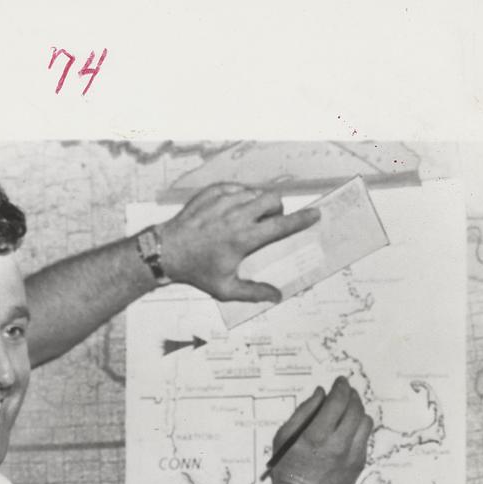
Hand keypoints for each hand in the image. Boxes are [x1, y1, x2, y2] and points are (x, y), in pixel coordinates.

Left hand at [157, 183, 320, 302]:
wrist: (166, 252)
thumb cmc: (197, 271)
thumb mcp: (225, 289)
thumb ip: (253, 292)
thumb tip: (276, 296)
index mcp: (244, 238)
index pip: (281, 225)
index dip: (302, 220)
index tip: (315, 214)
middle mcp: (236, 216)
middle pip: (272, 199)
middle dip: (277, 208)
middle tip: (268, 220)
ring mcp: (222, 201)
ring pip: (254, 191)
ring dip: (257, 202)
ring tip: (247, 217)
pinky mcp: (210, 193)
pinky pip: (236, 187)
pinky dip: (239, 195)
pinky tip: (231, 209)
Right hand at [270, 377, 372, 483]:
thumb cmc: (287, 469)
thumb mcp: (284, 437)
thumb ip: (303, 412)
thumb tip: (320, 394)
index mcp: (317, 435)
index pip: (338, 402)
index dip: (341, 387)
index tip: (340, 381)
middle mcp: (338, 444)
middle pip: (355, 409)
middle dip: (352, 396)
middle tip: (346, 392)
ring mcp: (352, 456)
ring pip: (365, 423)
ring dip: (358, 411)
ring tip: (349, 410)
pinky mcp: (359, 466)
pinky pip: (365, 439)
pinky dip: (359, 429)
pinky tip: (349, 430)